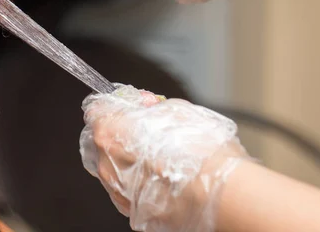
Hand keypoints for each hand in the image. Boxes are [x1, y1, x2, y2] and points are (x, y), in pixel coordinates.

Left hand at [80, 85, 249, 231]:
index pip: (97, 110)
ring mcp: (117, 192)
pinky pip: (129, 193)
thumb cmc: (201, 151)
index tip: (128, 107)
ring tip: (162, 159)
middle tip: (148, 131)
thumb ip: (151, 107)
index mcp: (110, 132)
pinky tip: (164, 180)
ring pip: (114, 169)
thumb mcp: (177, 109)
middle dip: (121, 133)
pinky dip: (140, 184)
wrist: (222, 195)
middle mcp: (106, 164)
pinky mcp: (134, 213)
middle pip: (103, 141)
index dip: (114, 106)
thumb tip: (146, 106)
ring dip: (130, 160)